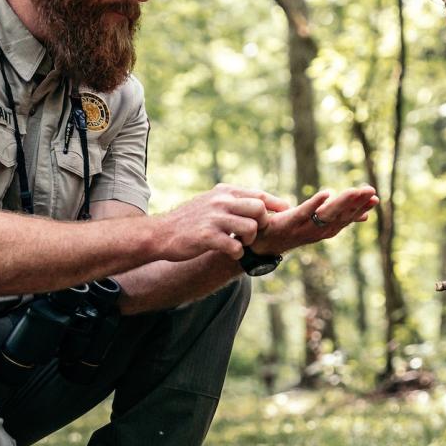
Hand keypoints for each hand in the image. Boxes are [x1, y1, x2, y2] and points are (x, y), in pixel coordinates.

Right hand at [155, 184, 289, 260]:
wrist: (160, 234)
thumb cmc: (190, 221)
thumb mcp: (211, 202)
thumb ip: (232, 201)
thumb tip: (260, 205)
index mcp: (224, 192)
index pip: (260, 195)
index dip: (277, 205)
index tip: (285, 214)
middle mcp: (221, 202)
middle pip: (260, 209)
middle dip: (263, 224)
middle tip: (255, 234)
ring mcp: (214, 219)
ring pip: (251, 228)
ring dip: (250, 241)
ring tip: (240, 244)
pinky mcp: (207, 237)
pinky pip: (235, 246)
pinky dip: (237, 253)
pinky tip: (230, 252)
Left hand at [253, 186, 378, 254]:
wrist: (263, 242)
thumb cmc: (293, 231)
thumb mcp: (320, 223)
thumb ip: (341, 218)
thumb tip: (365, 216)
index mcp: (326, 229)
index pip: (348, 218)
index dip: (361, 208)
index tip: (375, 197)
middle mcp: (318, 232)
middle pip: (341, 216)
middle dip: (357, 203)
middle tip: (371, 191)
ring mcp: (304, 228)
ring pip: (327, 214)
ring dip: (342, 203)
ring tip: (355, 191)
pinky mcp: (289, 223)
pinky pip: (304, 213)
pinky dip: (316, 203)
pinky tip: (326, 193)